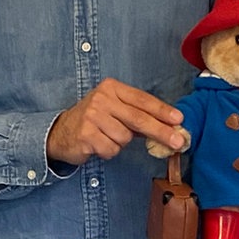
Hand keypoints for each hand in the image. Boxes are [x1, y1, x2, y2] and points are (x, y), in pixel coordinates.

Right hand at [47, 78, 184, 166]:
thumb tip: (168, 126)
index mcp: (111, 87)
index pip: (142, 99)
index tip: (178, 120)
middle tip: (178, 142)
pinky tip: (98, 145)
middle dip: (160, 131)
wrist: (60, 132)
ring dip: (120, 143)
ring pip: (125, 138)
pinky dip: (109, 151)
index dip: (162, 110)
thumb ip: (137, 114)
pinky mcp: (86, 134)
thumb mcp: (114, 109)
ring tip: (107, 137)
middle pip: (138, 118)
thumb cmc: (94, 120)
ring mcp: (92, 116)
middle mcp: (101, 99)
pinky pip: (111, 149)